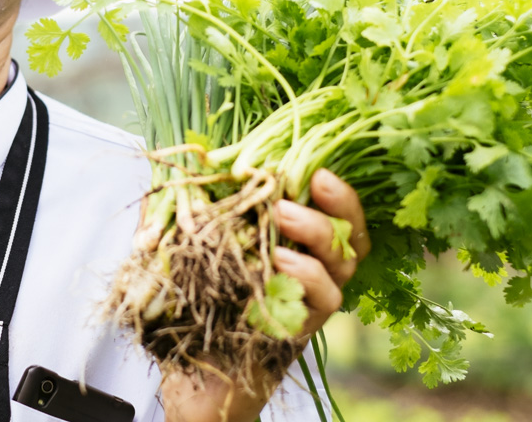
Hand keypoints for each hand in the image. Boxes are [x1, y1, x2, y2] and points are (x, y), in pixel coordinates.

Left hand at [160, 169, 368, 421]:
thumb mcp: (182, 243)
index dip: (336, 190)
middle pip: (350, 236)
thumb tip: (188, 153)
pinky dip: (306, 278)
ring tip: (284, 215)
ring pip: (341, 267)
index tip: (317, 168)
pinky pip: (321, 304)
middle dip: (339, 205)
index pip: (333, 212)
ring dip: (318, 235)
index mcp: (291, 245)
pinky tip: (281, 263)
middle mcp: (308, 274)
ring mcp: (306, 304)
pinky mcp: (297, 332)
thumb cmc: (190, 306)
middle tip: (310, 183)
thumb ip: (187, 202)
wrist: (187, 378)